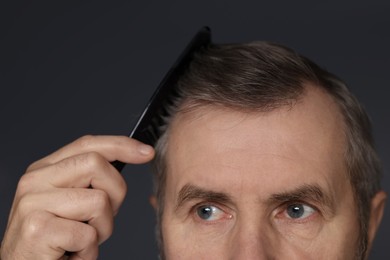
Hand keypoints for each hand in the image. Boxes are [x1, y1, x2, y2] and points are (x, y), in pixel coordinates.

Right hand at [0, 135, 154, 259]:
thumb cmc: (54, 242)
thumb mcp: (72, 203)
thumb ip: (90, 179)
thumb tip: (131, 155)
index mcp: (43, 170)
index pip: (87, 144)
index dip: (121, 145)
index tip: (146, 152)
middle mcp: (34, 180)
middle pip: (98, 165)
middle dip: (115, 194)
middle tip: (99, 220)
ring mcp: (33, 203)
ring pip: (99, 201)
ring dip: (101, 229)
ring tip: (80, 240)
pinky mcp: (38, 229)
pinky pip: (89, 234)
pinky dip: (88, 251)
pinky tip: (70, 254)